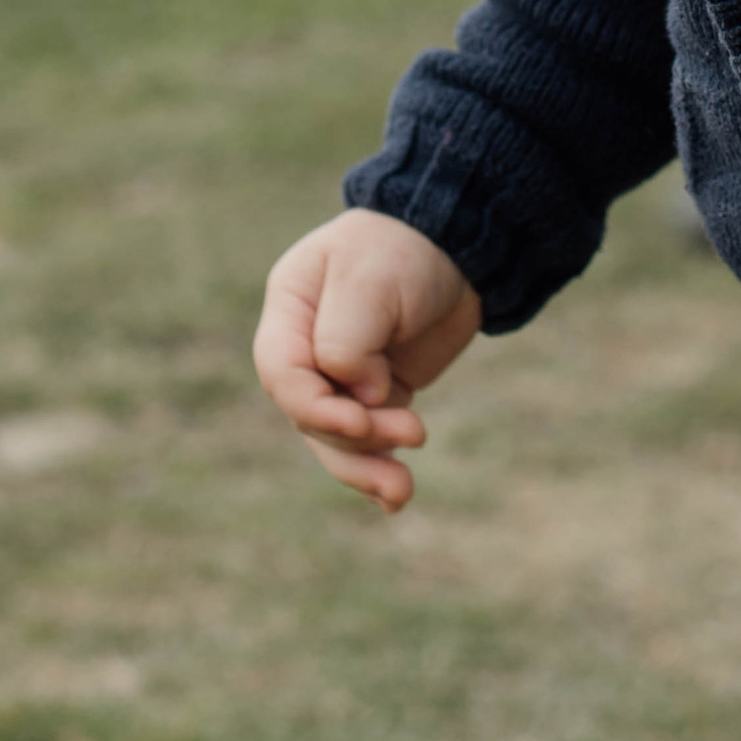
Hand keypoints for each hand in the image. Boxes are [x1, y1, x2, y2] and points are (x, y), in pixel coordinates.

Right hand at [253, 210, 482, 510]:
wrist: (458, 243)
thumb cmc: (405, 248)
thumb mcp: (370, 280)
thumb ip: (346, 339)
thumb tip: (359, 395)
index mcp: (290, 309)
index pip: (281, 373)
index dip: (315, 407)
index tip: (361, 421)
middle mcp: (307, 347)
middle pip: (311, 415)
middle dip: (356, 439)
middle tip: (414, 435)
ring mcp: (342, 375)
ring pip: (338, 439)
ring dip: (368, 466)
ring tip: (403, 490)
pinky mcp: (378, 394)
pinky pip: (368, 442)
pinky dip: (380, 467)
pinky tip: (396, 497)